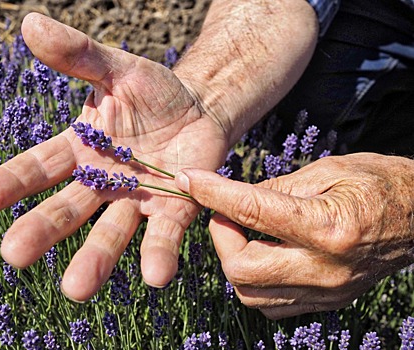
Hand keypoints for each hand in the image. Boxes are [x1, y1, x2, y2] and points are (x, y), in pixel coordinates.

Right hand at [0, 13, 227, 300]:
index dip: (9, 184)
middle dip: (42, 231)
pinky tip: (154, 276)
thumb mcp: (116, 68)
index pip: (37, 168)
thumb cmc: (152, 92)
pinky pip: (163, 233)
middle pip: (66, 210)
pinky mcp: (173, 209)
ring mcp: (136, 200)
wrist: (199, 109)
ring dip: (95, 259)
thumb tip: (30, 24)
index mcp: (80, 149)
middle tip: (14, 255)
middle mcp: (101, 182)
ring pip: (110, 233)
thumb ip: (78, 55)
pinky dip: (158, 253)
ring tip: (76, 288)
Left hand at [175, 153, 413, 318]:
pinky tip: (262, 254)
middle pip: (241, 269)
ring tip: (242, 233)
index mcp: (328, 227)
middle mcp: (325, 268)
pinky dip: (253, 280)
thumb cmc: (380, 184)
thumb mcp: (329, 169)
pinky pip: (272, 303)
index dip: (213, 194)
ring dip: (233, 261)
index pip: (252, 212)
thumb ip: (278, 188)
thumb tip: (235, 199)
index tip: (189, 179)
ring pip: (251, 294)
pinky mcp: (328, 301)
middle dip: (220, 239)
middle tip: (224, 214)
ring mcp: (327, 291)